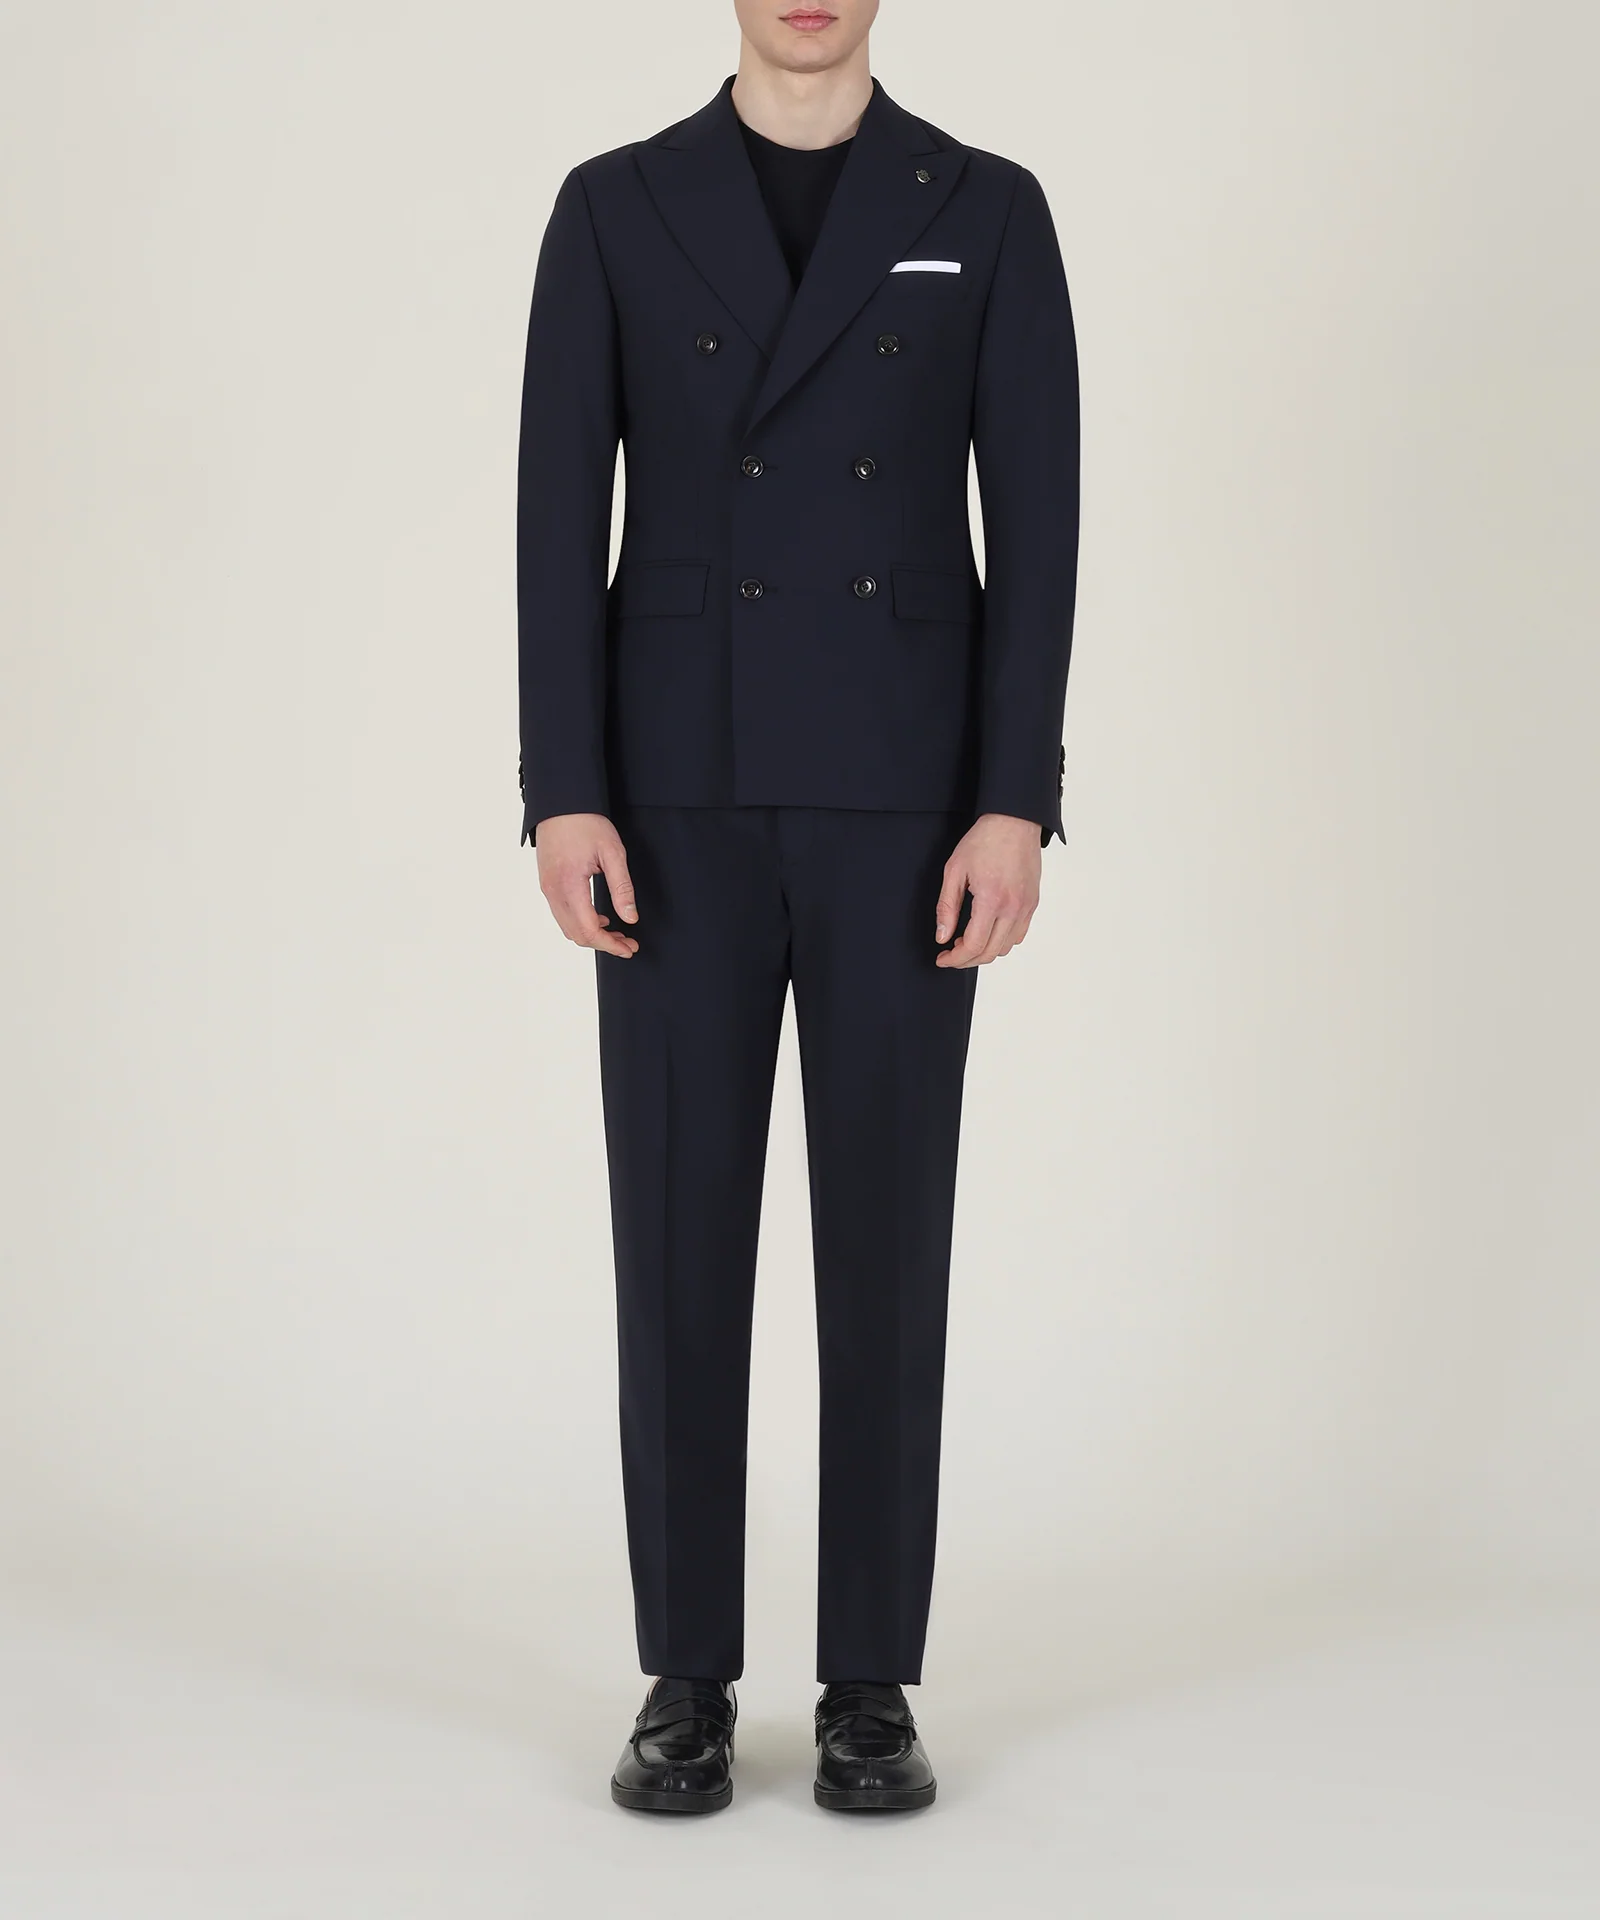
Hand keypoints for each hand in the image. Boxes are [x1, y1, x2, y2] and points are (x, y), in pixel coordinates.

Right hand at [534, 813, 639, 957]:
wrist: (560, 803)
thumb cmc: (586, 822)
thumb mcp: (612, 852)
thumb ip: (622, 888)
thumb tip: (630, 918)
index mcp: (569, 885)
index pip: (588, 930)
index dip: (610, 945)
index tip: (629, 948)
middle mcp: (553, 891)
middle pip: (576, 934)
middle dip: (604, 944)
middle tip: (628, 943)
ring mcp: (547, 888)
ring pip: (568, 927)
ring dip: (592, 935)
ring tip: (616, 932)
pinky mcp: (547, 884)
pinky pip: (562, 914)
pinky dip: (580, 923)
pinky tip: (599, 917)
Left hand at [934, 813, 1041, 967]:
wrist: (1014, 822)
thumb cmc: (984, 840)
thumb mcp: (954, 871)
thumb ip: (947, 907)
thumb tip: (943, 936)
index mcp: (992, 900)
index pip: (974, 946)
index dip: (955, 959)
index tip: (943, 958)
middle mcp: (1013, 907)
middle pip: (990, 953)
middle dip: (967, 960)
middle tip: (952, 954)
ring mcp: (1026, 907)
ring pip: (1006, 947)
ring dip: (985, 951)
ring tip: (968, 940)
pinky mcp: (1032, 903)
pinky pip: (1019, 934)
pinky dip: (1002, 940)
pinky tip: (987, 930)